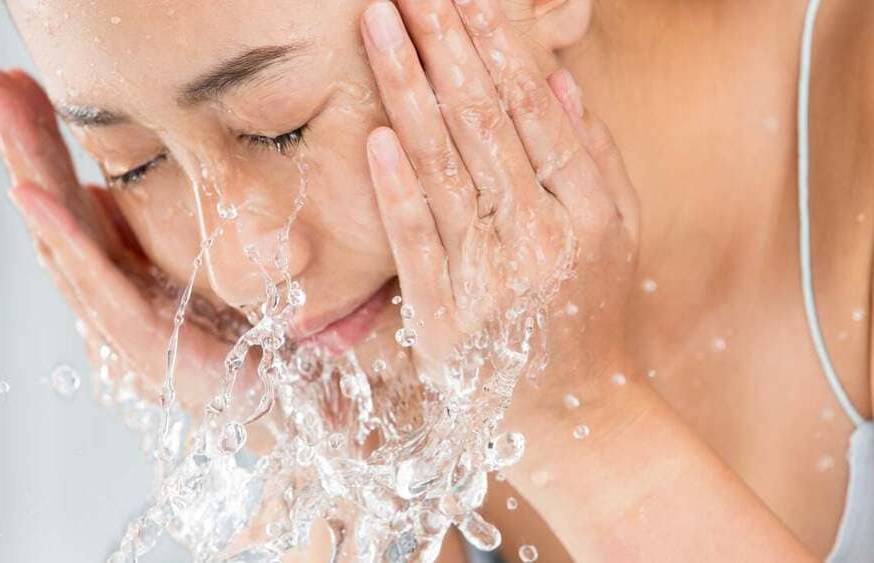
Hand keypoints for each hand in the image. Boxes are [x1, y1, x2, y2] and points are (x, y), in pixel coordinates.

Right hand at [0, 65, 239, 412]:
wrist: (291, 398)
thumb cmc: (245, 335)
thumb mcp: (193, 266)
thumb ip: (144, 236)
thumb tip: (97, 191)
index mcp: (121, 272)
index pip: (71, 196)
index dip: (43, 141)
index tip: (18, 82)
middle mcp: (112, 295)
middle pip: (55, 210)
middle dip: (21, 141)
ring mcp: (123, 321)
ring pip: (65, 239)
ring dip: (31, 171)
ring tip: (3, 113)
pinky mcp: (147, 345)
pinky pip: (99, 285)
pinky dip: (64, 238)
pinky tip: (35, 194)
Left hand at [360, 0, 638, 416]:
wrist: (578, 416)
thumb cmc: (590, 314)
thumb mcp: (617, 233)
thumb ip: (593, 155)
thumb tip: (559, 78)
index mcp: (587, 207)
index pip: (532, 107)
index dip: (496, 43)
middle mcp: (542, 235)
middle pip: (483, 122)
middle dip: (444, 44)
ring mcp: (493, 277)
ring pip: (445, 167)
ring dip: (408, 89)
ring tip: (380, 25)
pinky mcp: (448, 318)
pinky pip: (418, 244)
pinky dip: (398, 189)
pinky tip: (377, 135)